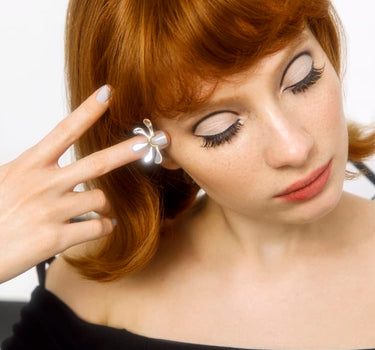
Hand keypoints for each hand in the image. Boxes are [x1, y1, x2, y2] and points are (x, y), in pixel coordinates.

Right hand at [0, 85, 168, 283]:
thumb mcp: (5, 179)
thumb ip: (33, 169)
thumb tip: (54, 161)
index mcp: (30, 165)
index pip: (65, 130)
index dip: (89, 110)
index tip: (108, 93)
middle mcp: (43, 183)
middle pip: (96, 162)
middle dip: (126, 151)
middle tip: (147, 142)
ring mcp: (51, 210)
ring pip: (101, 199)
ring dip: (106, 205)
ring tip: (101, 210)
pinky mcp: (56, 237)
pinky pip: (98, 228)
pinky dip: (105, 227)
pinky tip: (101, 226)